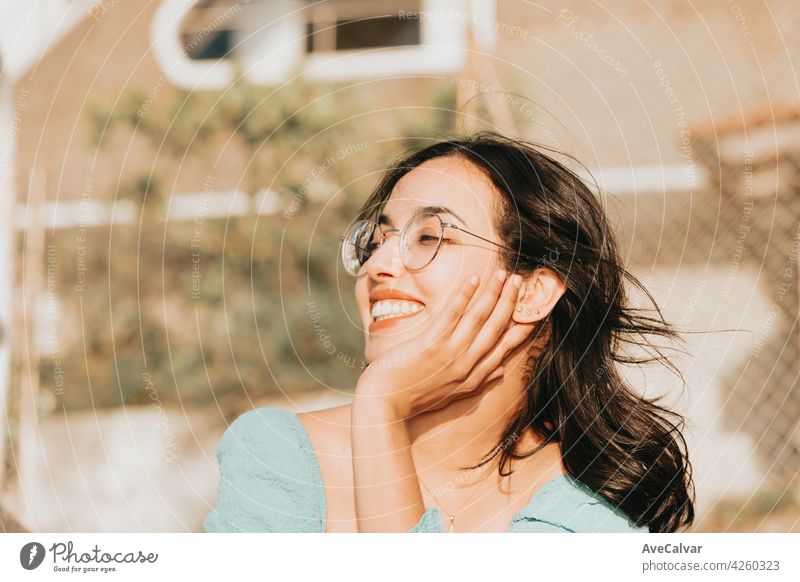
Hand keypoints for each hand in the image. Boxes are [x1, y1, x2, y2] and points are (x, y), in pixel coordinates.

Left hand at [356, 269, 536, 418]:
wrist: (384, 404)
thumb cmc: (415, 398)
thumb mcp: (452, 395)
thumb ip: (479, 381)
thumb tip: (502, 370)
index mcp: (473, 377)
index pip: (504, 349)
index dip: (520, 329)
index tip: (534, 313)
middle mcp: (466, 365)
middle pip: (495, 328)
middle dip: (509, 303)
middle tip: (519, 282)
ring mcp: (450, 354)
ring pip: (478, 318)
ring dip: (492, 293)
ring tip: (502, 274)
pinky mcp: (431, 344)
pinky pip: (452, 314)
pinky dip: (464, 296)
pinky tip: (473, 279)